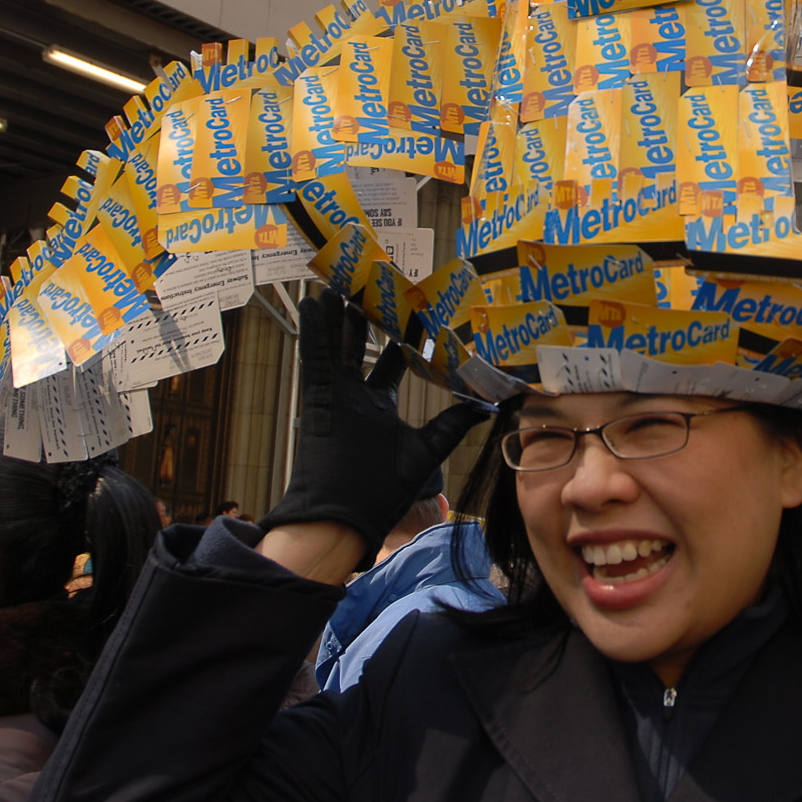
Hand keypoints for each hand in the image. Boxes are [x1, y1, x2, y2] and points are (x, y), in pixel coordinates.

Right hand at [260, 292, 485, 560]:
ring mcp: (334, 395)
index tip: (410, 312)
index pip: (391, 362)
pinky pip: (314, 358)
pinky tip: (313, 304)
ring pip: (336, 346)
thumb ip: (453, 425)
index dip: (401, 339)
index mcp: (378, 406)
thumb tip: (488, 407)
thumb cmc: (383, 490)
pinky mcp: (318, 398)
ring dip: (338, 316)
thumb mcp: (426, 449)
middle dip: (364, 318)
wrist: (346, 517)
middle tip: (370, 286)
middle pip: (360, 347)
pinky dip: (313, 332)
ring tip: (340, 284)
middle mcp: (355, 396)